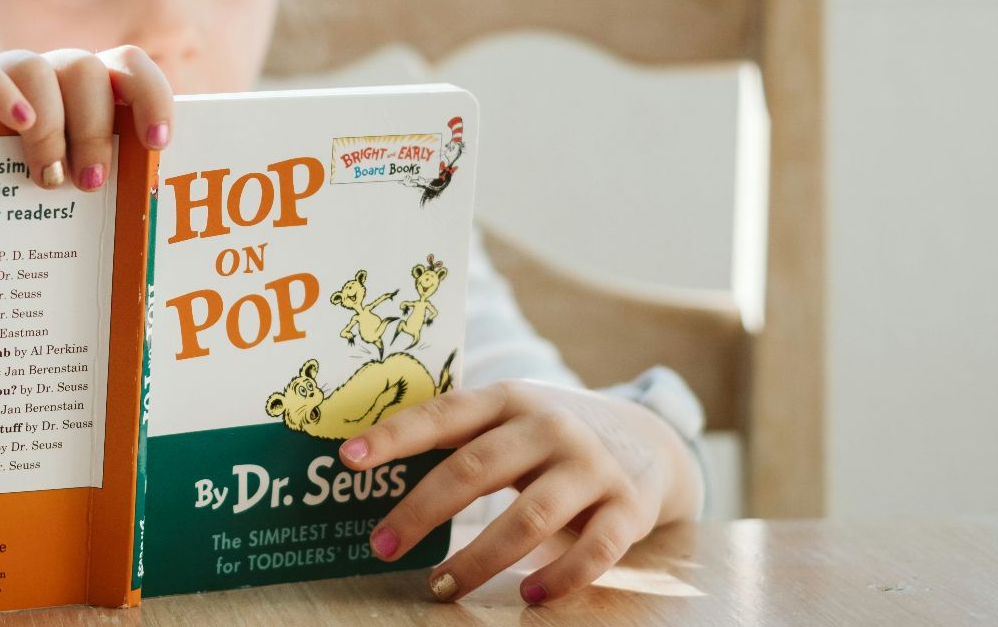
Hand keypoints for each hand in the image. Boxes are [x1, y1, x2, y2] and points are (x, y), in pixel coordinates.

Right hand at [0, 47, 173, 190]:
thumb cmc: (3, 196)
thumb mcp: (54, 192)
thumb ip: (89, 191)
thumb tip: (136, 240)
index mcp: (81, 96)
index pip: (127, 68)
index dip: (150, 96)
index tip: (158, 142)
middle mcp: (46, 77)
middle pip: (87, 70)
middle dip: (97, 129)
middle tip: (90, 184)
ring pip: (40, 68)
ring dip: (53, 126)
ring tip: (47, 179)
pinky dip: (2, 94)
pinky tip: (17, 126)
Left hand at [339, 378, 701, 604]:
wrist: (648, 439)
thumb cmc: (549, 437)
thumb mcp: (509, 419)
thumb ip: (458, 437)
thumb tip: (369, 468)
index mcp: (508, 399)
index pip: (444, 414)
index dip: (395, 435)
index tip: (348, 457)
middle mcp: (549, 426)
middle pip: (476, 468)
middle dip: (422, 510)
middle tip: (381, 546)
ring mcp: (591, 467)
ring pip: (528, 517)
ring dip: (478, 559)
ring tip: (440, 588)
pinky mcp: (628, 507)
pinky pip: (594, 550)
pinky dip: (559, 577)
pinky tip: (528, 596)